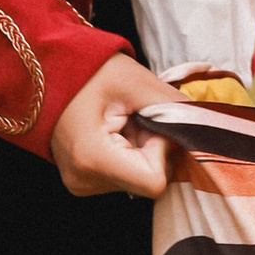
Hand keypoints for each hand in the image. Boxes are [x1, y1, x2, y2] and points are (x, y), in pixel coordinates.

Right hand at [50, 52, 200, 200]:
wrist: (46, 71)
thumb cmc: (87, 70)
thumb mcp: (136, 81)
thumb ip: (174, 108)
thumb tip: (208, 126)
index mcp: (92, 159)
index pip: (155, 182)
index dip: (161, 150)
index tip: (148, 121)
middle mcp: (83, 181)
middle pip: (147, 181)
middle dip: (151, 147)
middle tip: (132, 116)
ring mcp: (80, 183)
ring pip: (138, 179)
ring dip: (140, 149)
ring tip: (119, 120)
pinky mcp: (82, 181)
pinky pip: (124, 175)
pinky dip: (128, 153)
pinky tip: (112, 129)